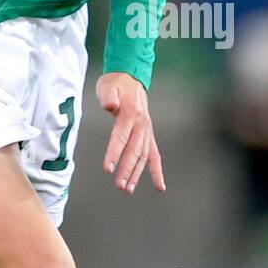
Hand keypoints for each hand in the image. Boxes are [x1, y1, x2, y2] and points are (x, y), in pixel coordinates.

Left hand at [96, 71, 165, 194]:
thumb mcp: (108, 86)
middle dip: (127, 170)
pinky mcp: (148, 136)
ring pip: (143, 156)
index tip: (108, 168)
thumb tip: (110, 105)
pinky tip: (159, 186)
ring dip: (137, 174)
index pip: (121, 136)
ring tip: (128, 189)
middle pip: (134, 150)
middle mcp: (141, 125)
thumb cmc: (116, 84)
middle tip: (119, 186)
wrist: (130, 77)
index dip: (114, 153)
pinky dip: (156, 171)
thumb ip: (110, 97)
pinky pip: (154, 155)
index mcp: (131, 113)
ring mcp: (147, 131)